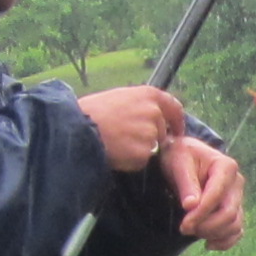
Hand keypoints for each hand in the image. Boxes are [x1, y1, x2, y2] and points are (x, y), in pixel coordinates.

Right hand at [76, 84, 190, 173]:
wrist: (78, 128)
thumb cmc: (93, 112)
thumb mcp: (120, 97)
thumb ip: (141, 105)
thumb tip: (155, 116)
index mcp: (149, 95)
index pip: (174, 108)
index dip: (177, 121)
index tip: (177, 130)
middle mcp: (154, 112)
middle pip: (161, 130)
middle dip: (150, 137)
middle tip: (127, 137)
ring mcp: (150, 133)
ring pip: (151, 146)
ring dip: (139, 148)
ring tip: (117, 142)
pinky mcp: (144, 152)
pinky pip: (142, 160)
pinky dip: (131, 160)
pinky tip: (116, 152)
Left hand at [155, 136, 244, 247]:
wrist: (186, 155)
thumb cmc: (181, 156)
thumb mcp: (179, 163)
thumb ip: (186, 184)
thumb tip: (191, 206)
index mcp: (226, 167)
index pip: (216, 196)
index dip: (200, 214)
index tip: (183, 226)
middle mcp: (237, 183)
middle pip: (229, 214)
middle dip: (206, 226)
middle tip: (184, 229)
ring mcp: (238, 197)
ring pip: (234, 225)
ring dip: (213, 234)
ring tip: (192, 231)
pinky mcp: (235, 209)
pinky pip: (237, 231)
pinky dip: (225, 241)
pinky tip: (208, 244)